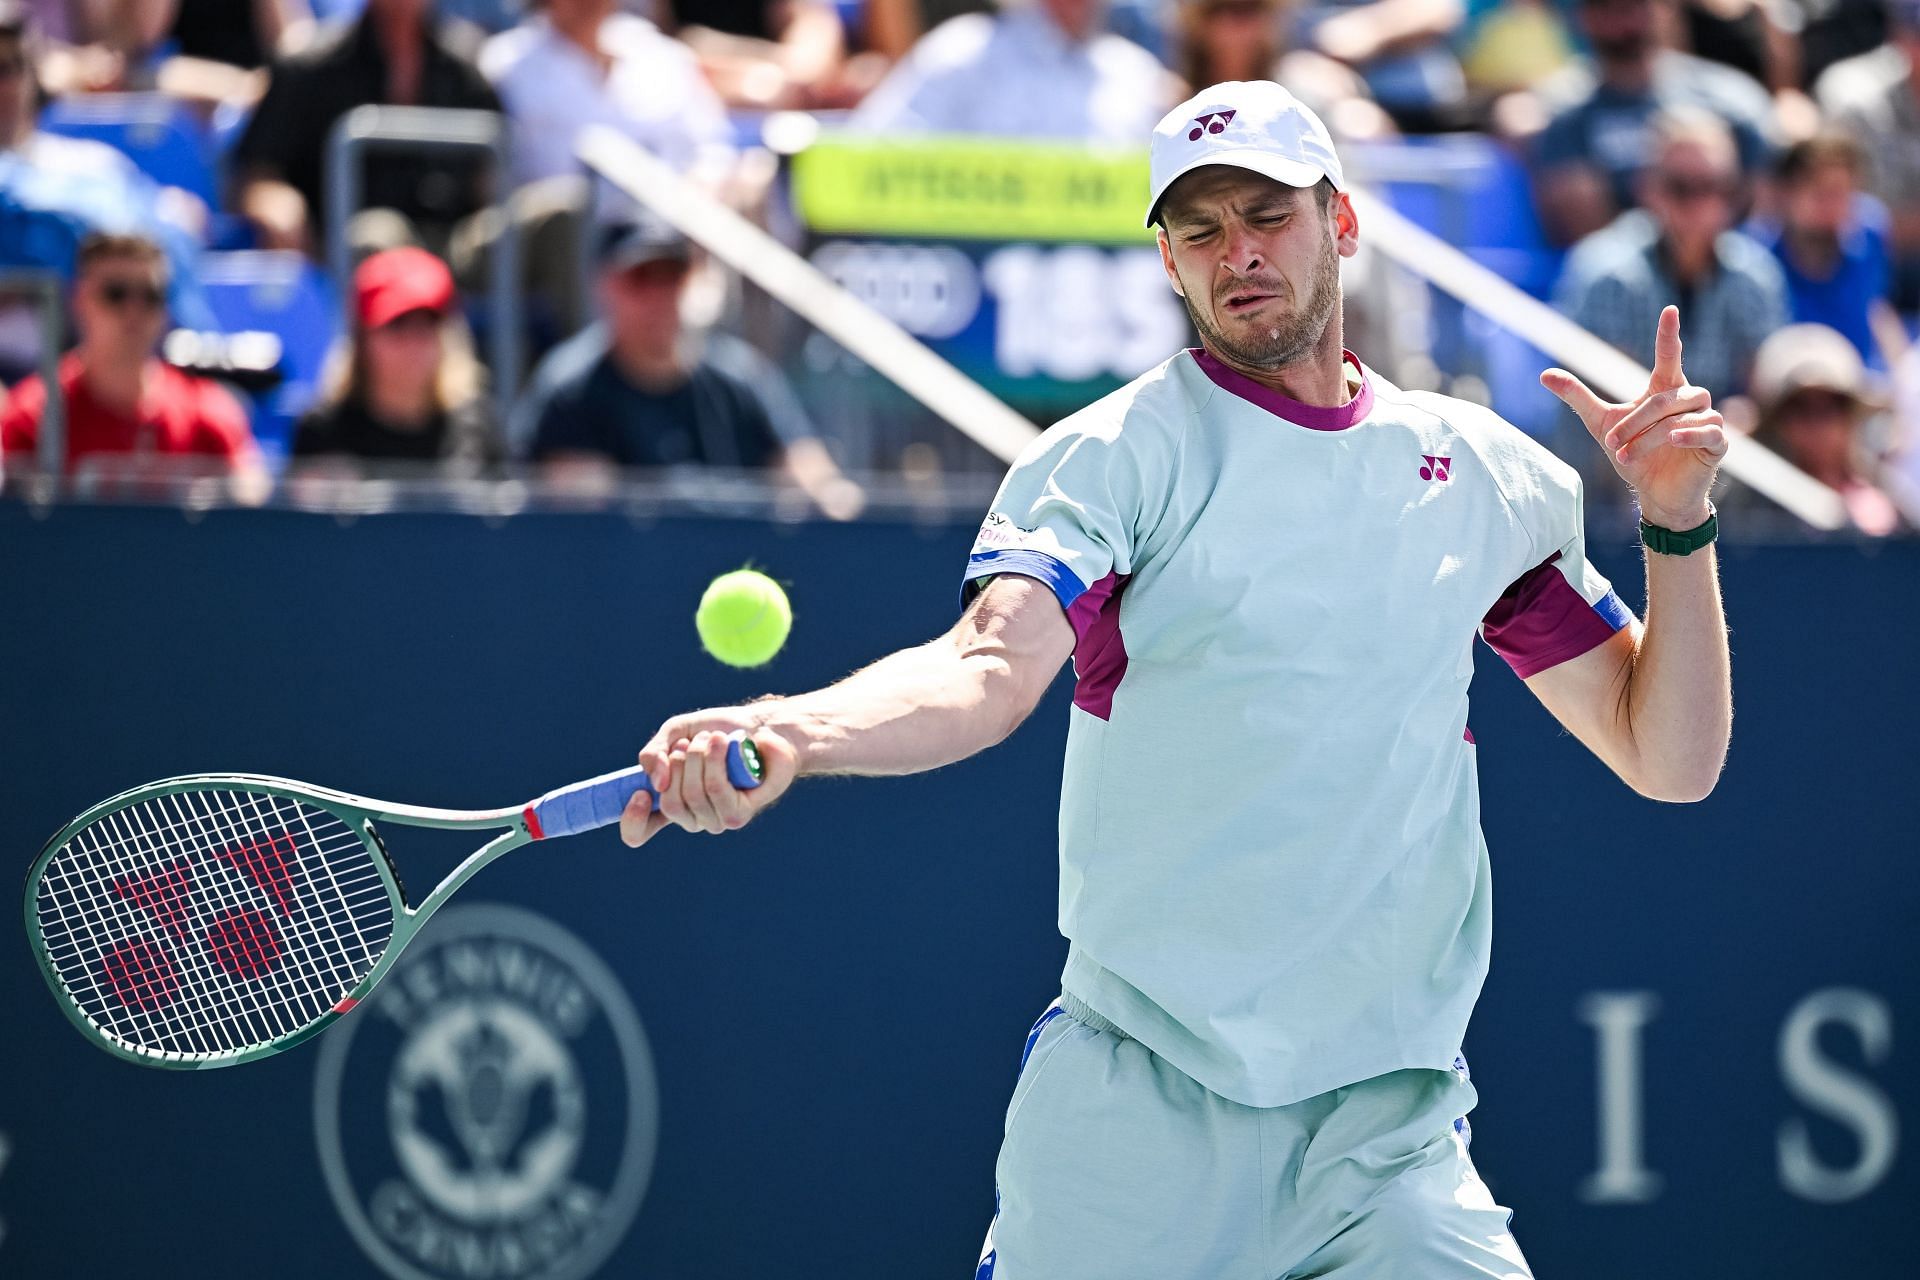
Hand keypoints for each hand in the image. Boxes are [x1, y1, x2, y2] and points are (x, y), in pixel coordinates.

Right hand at [620, 707, 799, 846]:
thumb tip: (655, 783)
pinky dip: (716, 760)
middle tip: (691, 742)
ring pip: (694, 794)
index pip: (639, 832)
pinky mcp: (738, 815)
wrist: (762, 727)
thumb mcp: (676, 732)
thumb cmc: (719, 732)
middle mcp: (691, 817)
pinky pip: (716, 790)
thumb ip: (654, 753)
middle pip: (669, 803)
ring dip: (699, 756)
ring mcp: (715, 820)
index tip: (641, 794)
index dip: (632, 820)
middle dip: (678, 763)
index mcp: (671, 802)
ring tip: (713, 737)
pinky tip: (723, 744)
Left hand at [1541, 306, 1727, 529]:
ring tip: (1625, 455)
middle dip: (1633, 423)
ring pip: (1679, 417)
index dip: (1669, 334)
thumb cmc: (1633, 453)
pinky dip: (1689, 434)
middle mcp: (1689, 399)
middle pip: (1663, 399)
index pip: (1669, 355)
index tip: (1669, 310)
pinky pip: (1709, 430)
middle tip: (1610, 444)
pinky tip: (1674, 440)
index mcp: (1665, 389)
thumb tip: (1544, 374)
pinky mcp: (1717, 443)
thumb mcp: (1600, 422)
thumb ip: (1578, 396)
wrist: (1654, 493)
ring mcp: (1706, 420)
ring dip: (1649, 436)